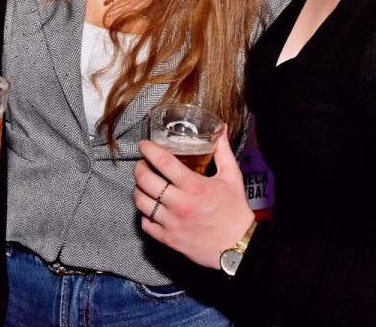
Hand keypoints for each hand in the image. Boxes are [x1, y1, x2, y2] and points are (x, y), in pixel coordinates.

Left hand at [134, 124, 253, 268]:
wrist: (237, 246)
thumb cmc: (235, 211)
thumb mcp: (232, 177)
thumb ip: (223, 151)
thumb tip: (221, 129)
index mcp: (194, 186)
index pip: (163, 162)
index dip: (149, 150)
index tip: (144, 145)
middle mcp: (180, 203)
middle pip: (145, 181)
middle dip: (139, 168)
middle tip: (142, 164)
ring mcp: (172, 222)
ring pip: (141, 202)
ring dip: (138, 190)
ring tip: (143, 185)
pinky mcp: (168, 239)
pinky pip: (145, 224)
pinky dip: (144, 214)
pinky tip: (150, 207)